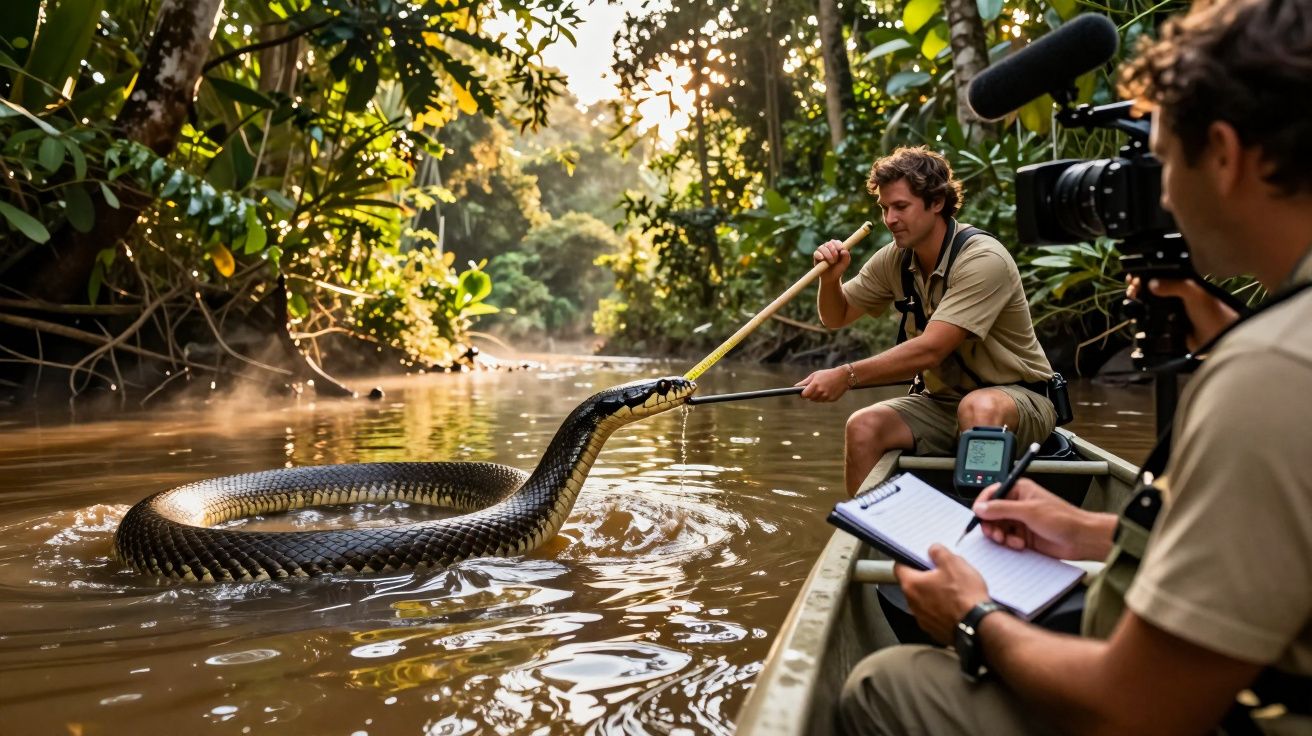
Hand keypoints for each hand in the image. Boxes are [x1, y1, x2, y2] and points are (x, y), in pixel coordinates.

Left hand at [795, 367, 847, 401]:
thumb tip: (795, 387)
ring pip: (817, 400)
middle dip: (810, 395)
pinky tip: (828, 390)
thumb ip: (804, 382)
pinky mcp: (832, 399)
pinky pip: (824, 401)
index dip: (803, 394)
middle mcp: (821, 391)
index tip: (803, 392)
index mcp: (815, 385)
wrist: (843, 376)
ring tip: (822, 388)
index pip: (804, 395)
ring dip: (817, 396)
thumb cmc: (827, 374)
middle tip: (814, 388)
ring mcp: (827, 396)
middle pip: (810, 398)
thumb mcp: (815, 375)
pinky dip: (824, 397)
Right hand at [813, 239, 851, 282]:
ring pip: (822, 247)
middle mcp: (828, 247)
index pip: (836, 242)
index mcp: (836, 247)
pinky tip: (822, 258)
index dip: (838, 244)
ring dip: (827, 254)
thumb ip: (846, 256)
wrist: (831, 277)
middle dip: (833, 250)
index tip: (840, 249)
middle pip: (829, 243)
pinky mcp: (816, 256)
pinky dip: (819, 255)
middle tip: (836, 259)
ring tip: (831, 262)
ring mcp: (821, 251)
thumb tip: (843, 250)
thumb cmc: (839, 269)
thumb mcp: (845, 263)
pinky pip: (816, 253)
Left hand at [895, 545, 988, 644]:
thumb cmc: (965, 597)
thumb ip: (939, 553)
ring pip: (924, 601)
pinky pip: (934, 615)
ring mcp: (923, 619)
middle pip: (913, 585)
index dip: (908, 559)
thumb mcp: (954, 563)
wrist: (979, 627)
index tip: (918, 557)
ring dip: (934, 594)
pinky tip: (957, 606)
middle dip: (925, 577)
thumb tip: (933, 550)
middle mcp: (913, 604)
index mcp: (912, 585)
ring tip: (953, 590)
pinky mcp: (935, 630)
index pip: (899, 568)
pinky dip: (942, 610)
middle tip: (942, 572)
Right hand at [972, 478, 1116, 560]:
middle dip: (991, 524)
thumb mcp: (1029, 511)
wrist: (1081, 539)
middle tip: (995, 534)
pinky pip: (1007, 539)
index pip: (992, 493)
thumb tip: (981, 507)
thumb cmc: (1063, 519)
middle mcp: (1018, 504)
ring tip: (1009, 540)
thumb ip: (1002, 509)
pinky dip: (1009, 543)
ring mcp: (1021, 521)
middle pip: (992, 513)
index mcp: (1019, 490)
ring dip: (1001, 536)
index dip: (983, 504)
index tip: (978, 515)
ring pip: (998, 527)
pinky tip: (1019, 544)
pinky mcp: (1023, 536)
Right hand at [1126, 275, 1239, 350]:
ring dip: (1137, 302)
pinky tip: (1137, 315)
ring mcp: (1169, 311)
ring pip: (1147, 303)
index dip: (1145, 274)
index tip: (1134, 277)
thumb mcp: (1194, 292)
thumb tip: (1150, 284)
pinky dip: (1141, 317)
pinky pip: (1149, 319)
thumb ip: (1173, 285)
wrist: (1217, 338)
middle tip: (1133, 291)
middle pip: (1149, 288)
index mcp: (1182, 282)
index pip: (1159, 274)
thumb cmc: (1211, 311)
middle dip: (1138, 287)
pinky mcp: (1165, 326)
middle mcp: (1174, 295)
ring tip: (1133, 301)